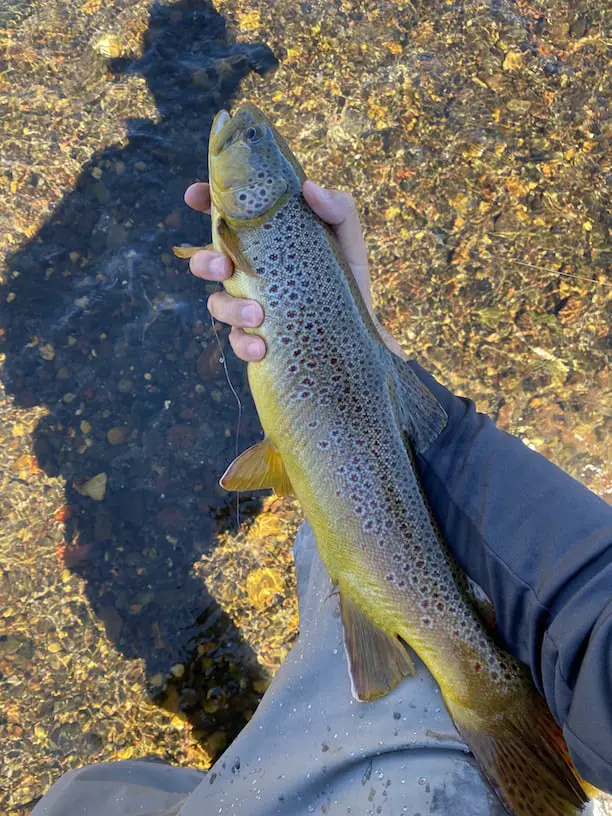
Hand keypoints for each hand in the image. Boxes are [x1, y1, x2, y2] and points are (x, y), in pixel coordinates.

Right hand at [184, 181, 372, 360]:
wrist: (355, 338)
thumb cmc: (346, 283)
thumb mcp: (348, 243)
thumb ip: (339, 209)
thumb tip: (309, 188)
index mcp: (265, 241)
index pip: (227, 216)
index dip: (205, 201)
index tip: (195, 196)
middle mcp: (250, 272)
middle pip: (208, 260)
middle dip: (205, 262)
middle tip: (224, 267)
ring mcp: (248, 306)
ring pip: (218, 304)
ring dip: (230, 308)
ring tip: (257, 316)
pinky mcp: (254, 340)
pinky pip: (237, 342)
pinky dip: (244, 344)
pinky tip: (261, 347)